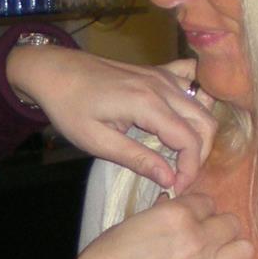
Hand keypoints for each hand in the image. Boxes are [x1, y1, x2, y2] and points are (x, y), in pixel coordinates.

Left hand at [8, 44, 215, 193]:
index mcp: (147, 104)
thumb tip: (170, 179)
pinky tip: (186, 117)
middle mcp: (162, 86)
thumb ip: (136, 159)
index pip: (189, 140)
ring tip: (181, 155)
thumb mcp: (96, 141)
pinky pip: (191, 81)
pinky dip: (197, 100)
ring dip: (199, 133)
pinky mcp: (158, 71)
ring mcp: (162, 75)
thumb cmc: (69, 108)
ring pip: (202, 105)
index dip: (190, 168)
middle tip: (180, 175)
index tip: (177, 187)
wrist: (53, 71)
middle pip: (204, 123)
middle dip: (199, 154)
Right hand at [51, 189, 251, 258]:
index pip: (206, 200)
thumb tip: (168, 206)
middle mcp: (198, 238)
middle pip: (231, 222)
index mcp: (176, 215)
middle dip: (218, 224)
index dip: (196, 207)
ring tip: (216, 253)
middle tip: (202, 233)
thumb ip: (155, 215)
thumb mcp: (126, 226)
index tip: (187, 215)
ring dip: (232, 248)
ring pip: (245, 249)